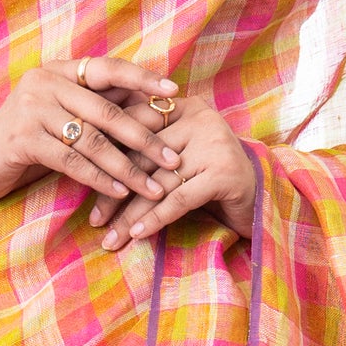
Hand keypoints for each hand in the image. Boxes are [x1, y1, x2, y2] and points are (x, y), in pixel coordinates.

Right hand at [0, 57, 184, 209]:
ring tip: (153, 188)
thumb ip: (94, 110)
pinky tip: (121, 193)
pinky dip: (99, 179)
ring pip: (92, 140)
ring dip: (127, 168)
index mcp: (58, 71)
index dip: (142, 79)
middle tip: (172, 159)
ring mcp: (31, 109)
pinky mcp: (22, 139)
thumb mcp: (61, 119)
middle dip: (144, 138)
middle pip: (106, 111)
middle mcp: (44, 82)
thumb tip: (149, 110)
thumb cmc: (27, 144)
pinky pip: (72, 161)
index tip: (175, 92)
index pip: (108, 68)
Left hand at [91, 95, 256, 249]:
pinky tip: (137, 236)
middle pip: (143, 157)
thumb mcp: (177, 158)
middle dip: (115, 192)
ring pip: (158, 182)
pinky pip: (179, 199)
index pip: (134, 126)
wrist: (261, 200)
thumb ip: (148, 150)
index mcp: (184, 106)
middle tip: (94, 221)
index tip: (84, 183)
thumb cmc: (210, 181)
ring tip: (111, 239)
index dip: (107, 155)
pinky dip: (156, 219)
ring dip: (131, 215)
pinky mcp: (224, 172)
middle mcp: (199, 118)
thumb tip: (91, 163)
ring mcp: (214, 143)